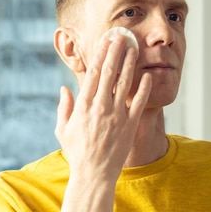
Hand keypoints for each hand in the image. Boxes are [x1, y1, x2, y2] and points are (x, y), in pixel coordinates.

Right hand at [55, 37, 151, 182]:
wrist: (94, 174)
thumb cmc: (77, 152)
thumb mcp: (63, 130)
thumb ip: (65, 108)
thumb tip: (64, 89)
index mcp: (84, 106)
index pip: (94, 74)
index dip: (101, 55)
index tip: (105, 41)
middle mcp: (100, 107)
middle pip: (110, 73)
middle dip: (116, 53)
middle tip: (122, 37)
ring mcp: (116, 115)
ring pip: (125, 84)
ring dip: (130, 65)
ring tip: (134, 49)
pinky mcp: (130, 125)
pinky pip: (139, 103)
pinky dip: (143, 88)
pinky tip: (147, 76)